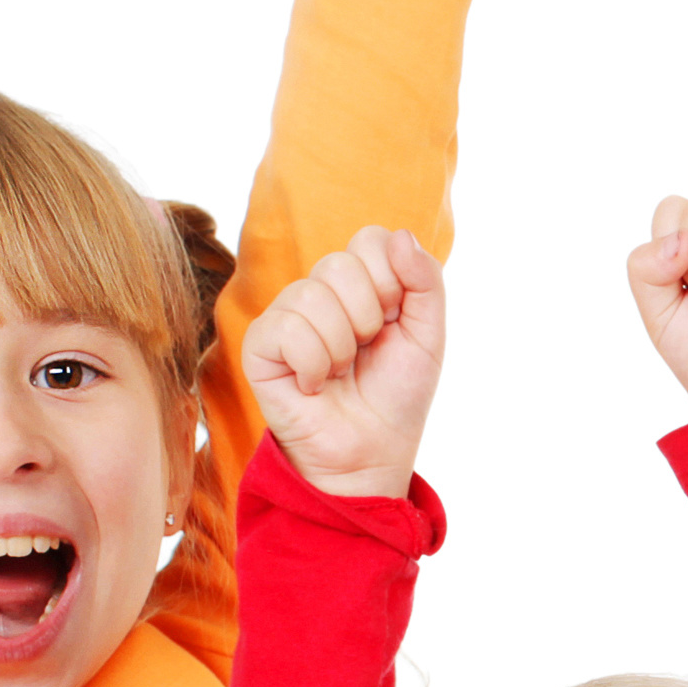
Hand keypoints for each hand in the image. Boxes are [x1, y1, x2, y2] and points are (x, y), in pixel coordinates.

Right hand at [246, 229, 448, 500]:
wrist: (373, 451)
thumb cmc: (397, 395)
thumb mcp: (428, 334)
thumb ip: (425, 281)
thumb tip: (400, 235)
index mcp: (360, 284)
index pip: (370, 239)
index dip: (392, 280)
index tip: (396, 320)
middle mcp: (319, 293)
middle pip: (339, 263)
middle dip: (369, 315)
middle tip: (366, 350)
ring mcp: (285, 317)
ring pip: (311, 295)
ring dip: (341, 345)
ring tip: (341, 371)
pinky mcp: (259, 347)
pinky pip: (285, 328)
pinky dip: (312, 363)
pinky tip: (315, 384)